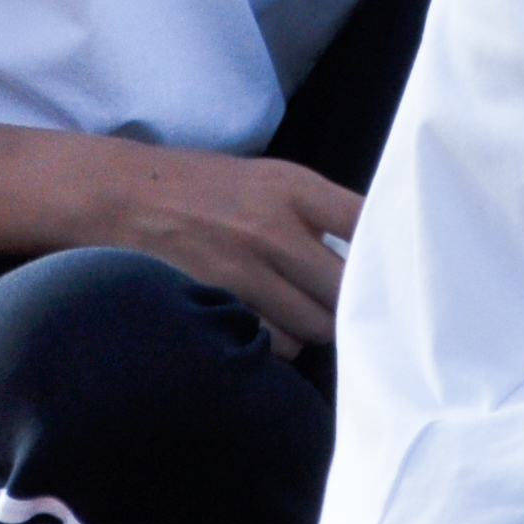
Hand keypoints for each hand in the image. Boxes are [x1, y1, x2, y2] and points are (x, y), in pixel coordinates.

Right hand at [95, 146, 362, 353]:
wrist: (129, 194)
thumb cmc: (208, 187)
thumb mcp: (270, 177)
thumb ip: (315, 211)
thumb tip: (366, 251)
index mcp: (296, 188)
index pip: (365, 222)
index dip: (387, 251)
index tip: (394, 268)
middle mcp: (276, 228)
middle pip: (345, 289)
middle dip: (351, 304)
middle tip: (346, 307)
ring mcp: (245, 269)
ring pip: (313, 326)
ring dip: (314, 328)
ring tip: (303, 316)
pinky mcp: (218, 301)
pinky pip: (270, 342)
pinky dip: (277, 345)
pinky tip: (268, 328)